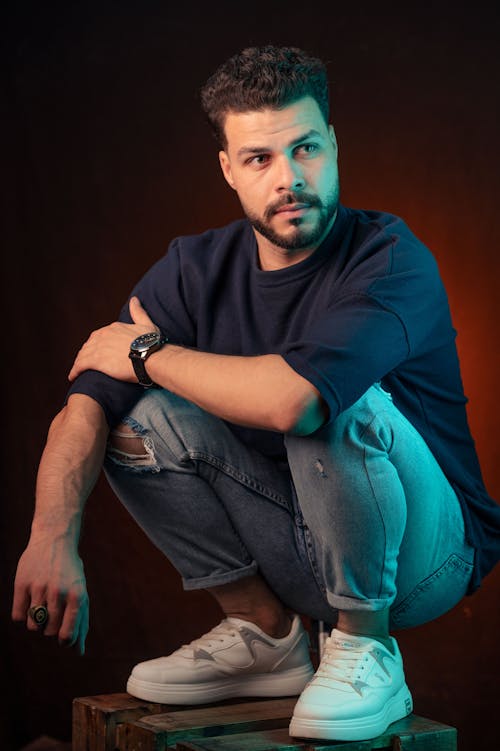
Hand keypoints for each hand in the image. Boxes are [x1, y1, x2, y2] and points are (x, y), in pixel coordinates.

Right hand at [12, 534, 88, 654]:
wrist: (54, 540)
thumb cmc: (70, 573)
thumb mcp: (80, 592)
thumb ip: (81, 622)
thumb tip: (79, 652)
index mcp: (77, 596)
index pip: (67, 635)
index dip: (64, 641)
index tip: (63, 636)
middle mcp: (58, 592)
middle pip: (49, 632)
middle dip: (50, 628)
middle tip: (53, 612)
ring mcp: (39, 587)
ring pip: (33, 625)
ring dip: (36, 622)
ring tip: (41, 606)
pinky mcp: (22, 584)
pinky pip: (18, 616)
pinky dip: (22, 615)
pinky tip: (29, 602)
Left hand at [68, 296, 158, 381]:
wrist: (151, 358)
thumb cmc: (152, 344)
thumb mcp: (147, 324)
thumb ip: (138, 312)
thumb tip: (134, 299)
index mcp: (114, 327)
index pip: (100, 336)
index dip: (97, 345)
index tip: (97, 352)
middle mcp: (104, 335)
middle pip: (89, 345)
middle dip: (86, 353)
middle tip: (85, 363)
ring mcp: (98, 347)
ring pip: (83, 355)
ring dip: (79, 363)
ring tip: (77, 371)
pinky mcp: (95, 360)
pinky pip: (80, 365)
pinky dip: (75, 371)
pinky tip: (73, 377)